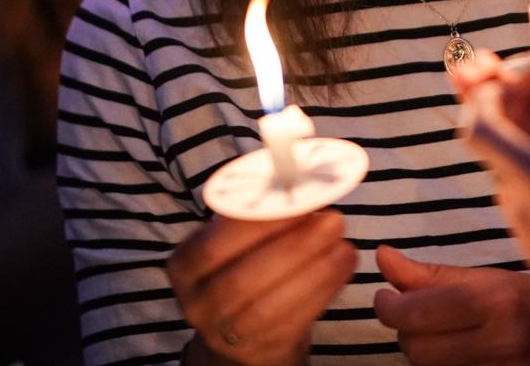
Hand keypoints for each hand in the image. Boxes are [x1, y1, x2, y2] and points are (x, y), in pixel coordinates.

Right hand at [168, 211, 355, 365]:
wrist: (243, 331)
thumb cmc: (246, 266)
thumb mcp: (239, 240)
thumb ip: (262, 214)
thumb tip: (306, 182)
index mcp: (185, 265)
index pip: (213, 245)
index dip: (256, 223)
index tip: (297, 198)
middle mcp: (198, 303)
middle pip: (242, 280)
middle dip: (293, 247)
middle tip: (332, 220)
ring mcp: (225, 335)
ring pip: (268, 307)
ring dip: (314, 272)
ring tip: (343, 244)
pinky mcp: (259, 352)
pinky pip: (293, 323)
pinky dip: (323, 291)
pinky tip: (343, 265)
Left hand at [373, 247, 529, 364]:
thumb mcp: (499, 276)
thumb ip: (436, 272)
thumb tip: (383, 257)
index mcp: (497, 301)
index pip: (415, 313)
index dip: (387, 305)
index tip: (384, 295)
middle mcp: (500, 343)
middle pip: (416, 349)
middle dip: (405, 330)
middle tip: (412, 312)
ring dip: (424, 351)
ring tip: (440, 331)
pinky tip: (459, 352)